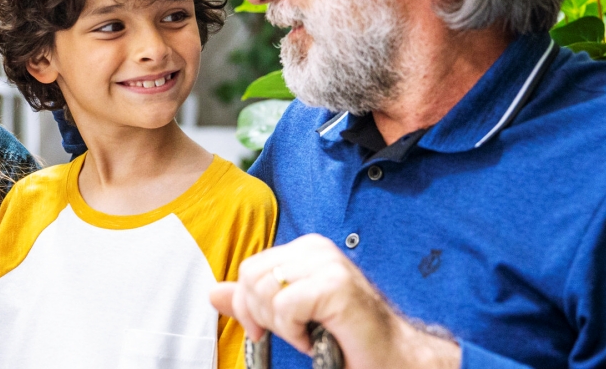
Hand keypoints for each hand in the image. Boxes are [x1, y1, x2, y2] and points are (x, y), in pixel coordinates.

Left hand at [210, 234, 460, 368]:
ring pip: (265, 290)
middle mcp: (316, 249)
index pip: (249, 268)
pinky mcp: (335, 285)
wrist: (390, 356)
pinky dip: (294, 331)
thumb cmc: (346, 335)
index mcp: (304, 250)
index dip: (249, 305)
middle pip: (251, 277)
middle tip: (291, 332)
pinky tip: (313, 336)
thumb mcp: (290, 315)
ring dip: (280, 325)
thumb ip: (254, 301)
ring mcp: (327, 264)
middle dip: (262, 315)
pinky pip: (285, 306)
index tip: (266, 329)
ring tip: (306, 333)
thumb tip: (215, 293)